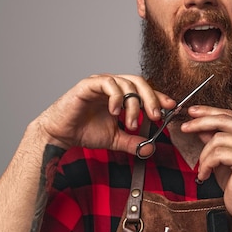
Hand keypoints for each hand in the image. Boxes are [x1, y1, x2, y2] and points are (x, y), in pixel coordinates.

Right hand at [35, 74, 174, 153]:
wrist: (60, 135)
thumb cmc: (84, 132)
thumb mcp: (115, 139)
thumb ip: (132, 142)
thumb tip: (150, 148)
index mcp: (121, 94)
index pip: (145, 90)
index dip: (159, 96)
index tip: (172, 107)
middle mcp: (112, 86)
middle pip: (140, 82)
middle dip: (152, 98)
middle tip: (156, 116)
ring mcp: (101, 82)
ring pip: (126, 83)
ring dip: (133, 104)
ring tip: (130, 123)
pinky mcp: (88, 84)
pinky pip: (108, 83)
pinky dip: (116, 97)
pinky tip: (115, 112)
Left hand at [181, 105, 231, 229]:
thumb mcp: (222, 157)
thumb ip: (215, 139)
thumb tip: (200, 126)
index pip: (228, 114)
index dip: (208, 111)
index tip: (192, 112)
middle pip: (223, 120)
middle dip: (200, 122)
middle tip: (185, 128)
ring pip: (217, 139)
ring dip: (204, 155)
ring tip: (203, 168)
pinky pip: (218, 154)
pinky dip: (207, 164)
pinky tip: (206, 174)